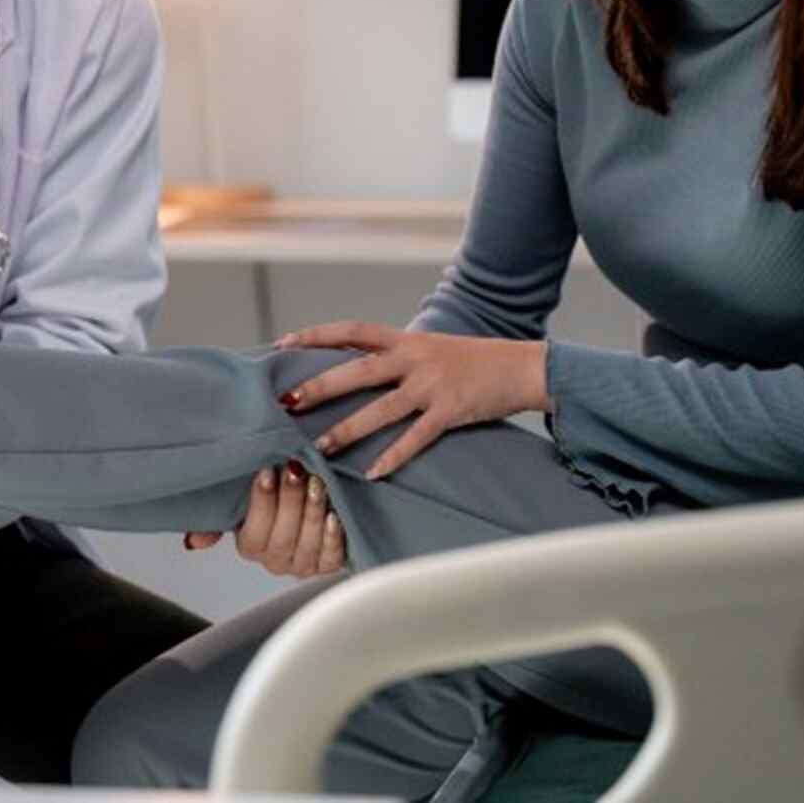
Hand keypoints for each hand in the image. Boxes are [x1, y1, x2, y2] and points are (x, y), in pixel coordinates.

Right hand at [182, 462, 345, 577]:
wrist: (307, 496)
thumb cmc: (273, 494)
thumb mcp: (241, 498)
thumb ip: (216, 518)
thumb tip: (193, 544)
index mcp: (250, 545)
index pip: (253, 533)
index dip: (262, 502)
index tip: (267, 471)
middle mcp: (275, 560)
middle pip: (282, 538)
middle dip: (290, 501)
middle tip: (296, 470)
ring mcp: (303, 564)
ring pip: (307, 545)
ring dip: (312, 513)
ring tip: (317, 483)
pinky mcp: (328, 564)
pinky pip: (331, 558)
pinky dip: (332, 537)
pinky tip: (333, 515)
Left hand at [275, 324, 550, 479]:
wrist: (520, 367)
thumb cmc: (471, 360)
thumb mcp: (430, 348)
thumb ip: (396, 357)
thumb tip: (357, 368)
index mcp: (405, 340)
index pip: (352, 330)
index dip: (316, 335)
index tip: (283, 343)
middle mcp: (414, 358)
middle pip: (358, 371)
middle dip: (320, 386)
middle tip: (288, 402)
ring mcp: (432, 385)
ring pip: (381, 409)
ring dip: (348, 430)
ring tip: (319, 448)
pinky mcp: (451, 411)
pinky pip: (415, 437)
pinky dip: (393, 456)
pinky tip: (372, 473)